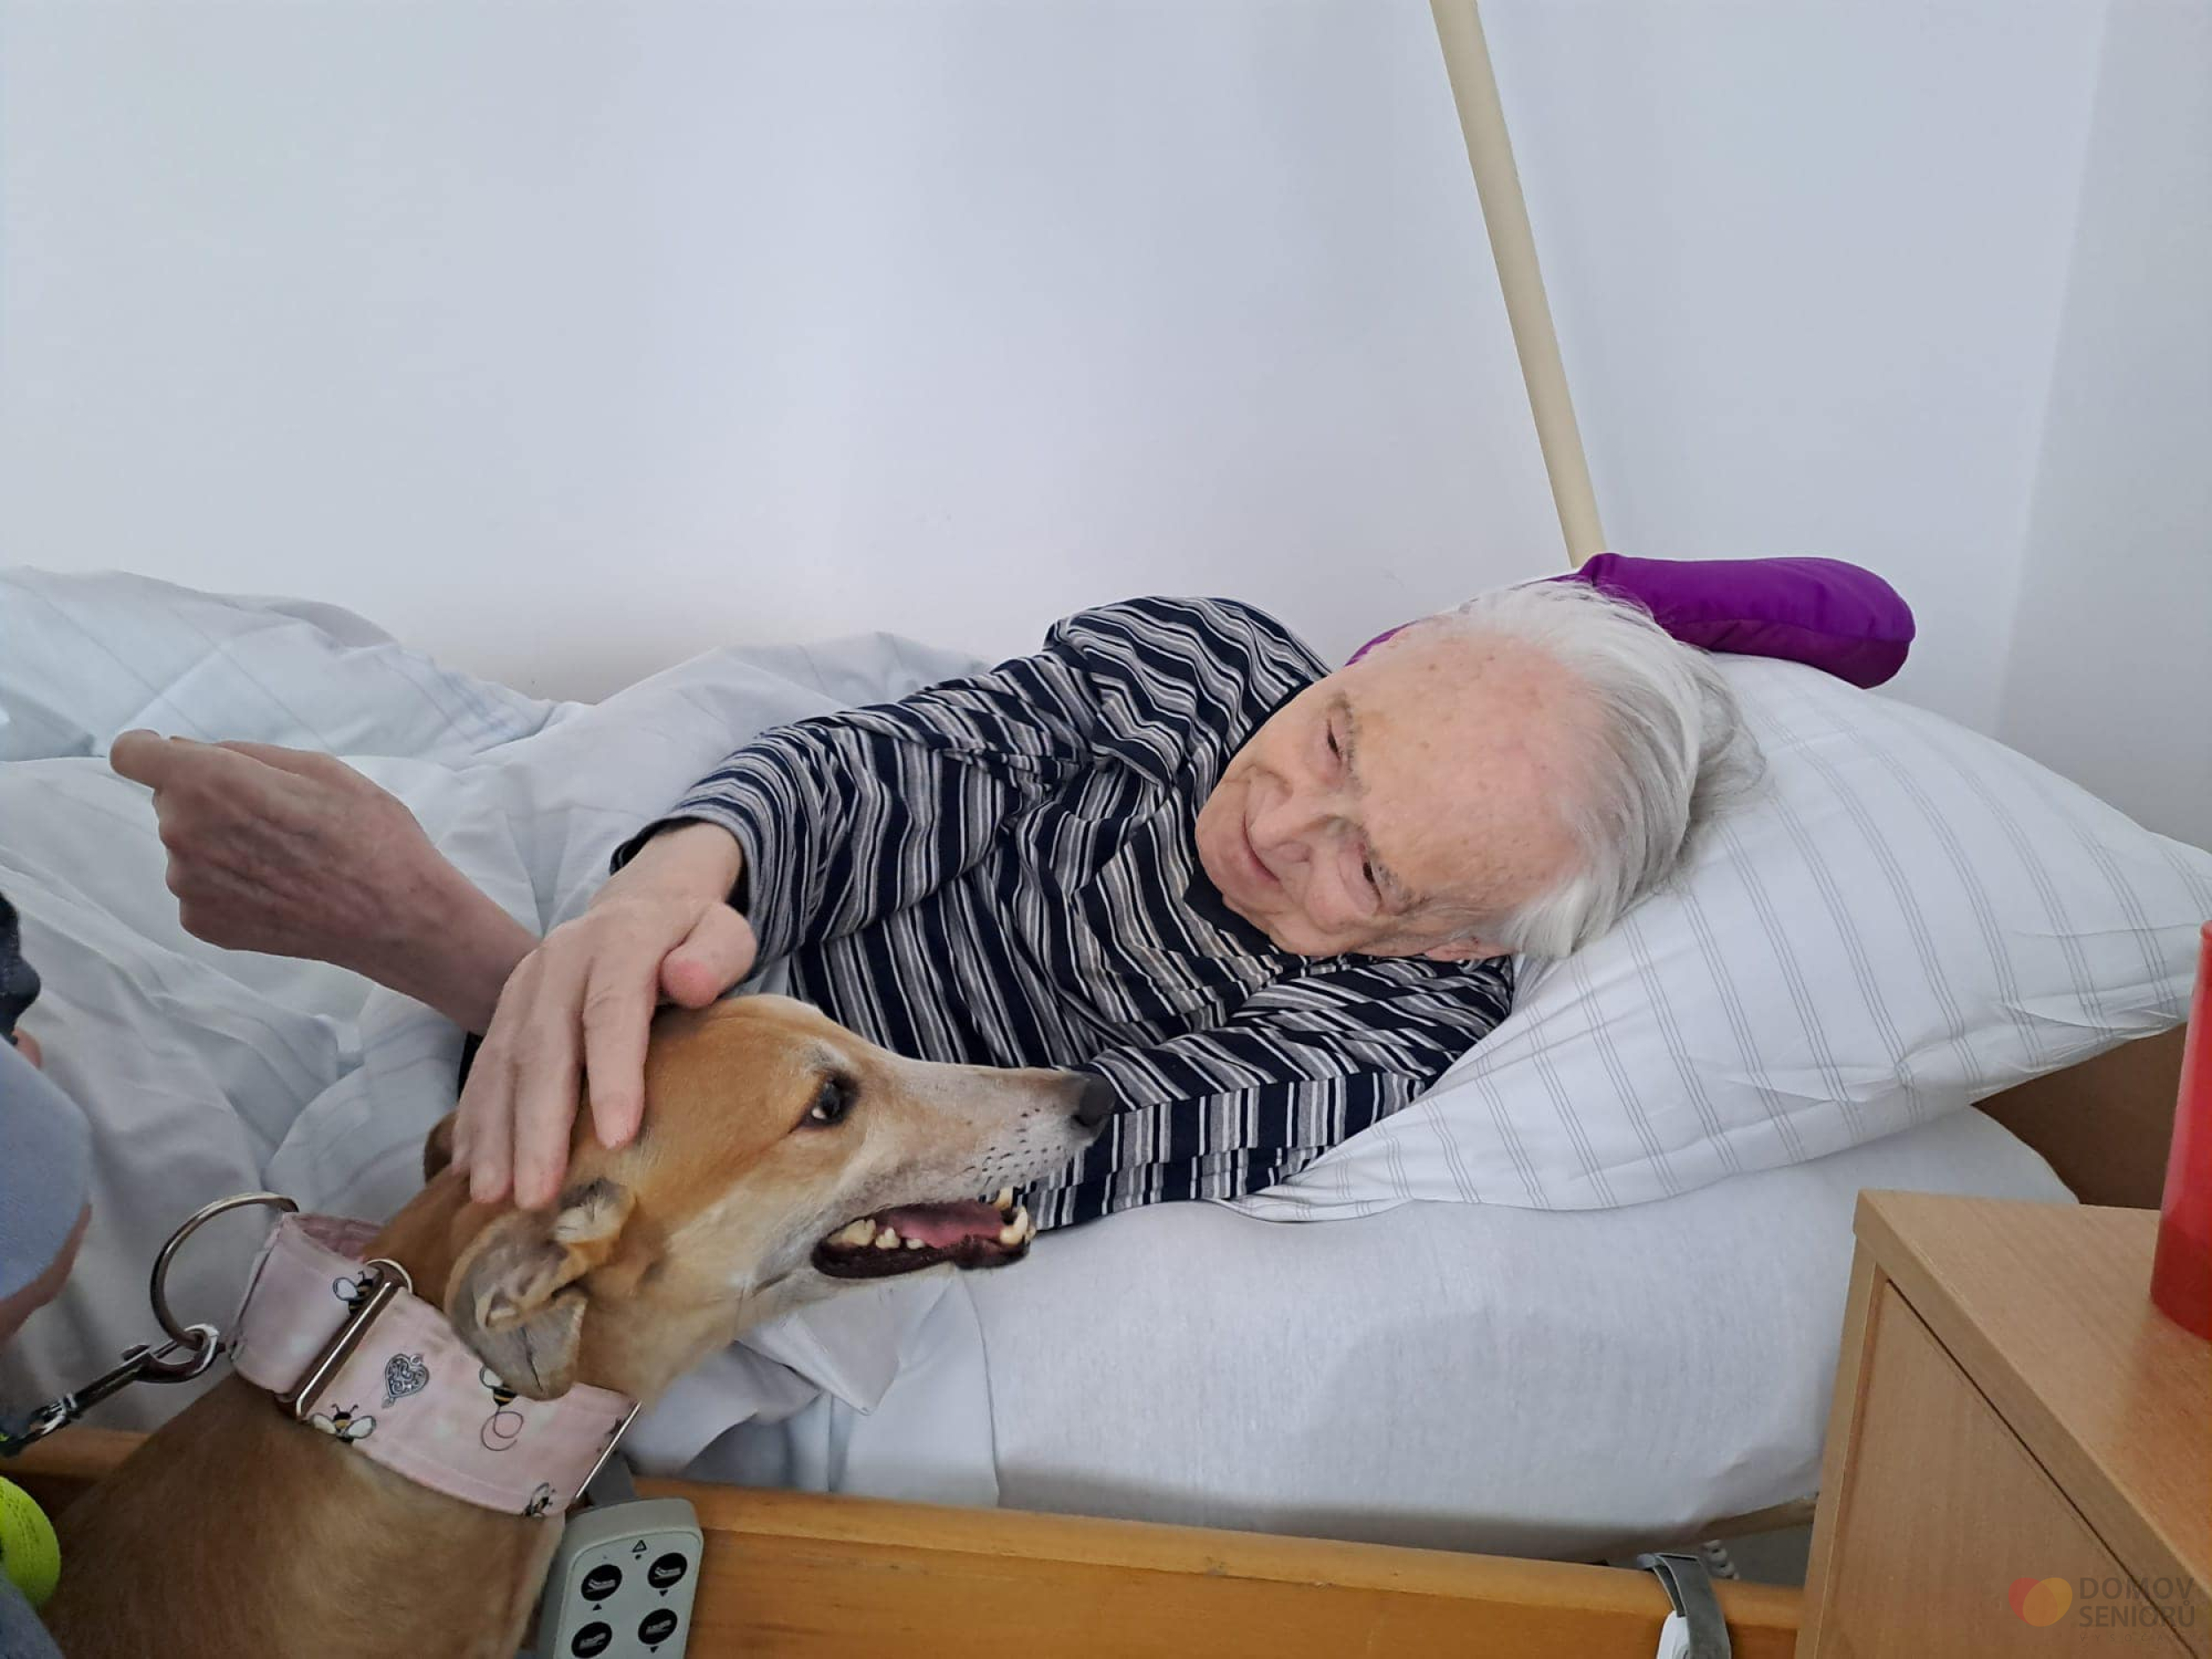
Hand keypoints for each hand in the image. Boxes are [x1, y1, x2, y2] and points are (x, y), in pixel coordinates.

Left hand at [110, 731, 535, 1029]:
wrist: (396, 917)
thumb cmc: (370, 833)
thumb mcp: (320, 768)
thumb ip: (242, 753)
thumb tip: (187, 750)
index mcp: (210, 783)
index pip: (131, 754)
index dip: (149, 749)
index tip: (171, 754)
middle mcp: (183, 833)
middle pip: (170, 800)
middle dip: (208, 799)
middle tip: (273, 817)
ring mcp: (188, 884)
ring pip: (187, 845)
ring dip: (219, 844)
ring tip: (284, 859)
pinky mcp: (200, 922)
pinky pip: (200, 886)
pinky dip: (228, 883)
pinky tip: (277, 889)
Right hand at [457, 823, 755, 1207]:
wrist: (641, 904)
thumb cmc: (691, 937)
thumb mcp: (723, 931)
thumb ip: (715, 955)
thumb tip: (690, 981)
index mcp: (620, 940)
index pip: (611, 1010)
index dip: (612, 1075)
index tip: (616, 1139)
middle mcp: (560, 961)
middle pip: (544, 1045)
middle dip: (538, 1125)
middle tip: (538, 1193)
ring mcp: (524, 985)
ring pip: (503, 1061)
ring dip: (495, 1132)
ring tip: (492, 1195)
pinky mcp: (505, 1008)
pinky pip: (483, 1067)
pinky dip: (474, 1119)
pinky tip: (468, 1169)